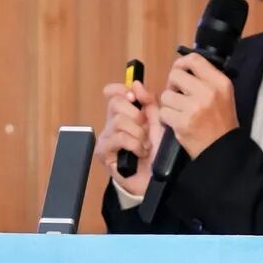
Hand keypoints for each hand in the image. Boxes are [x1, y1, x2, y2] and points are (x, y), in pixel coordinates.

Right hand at [96, 79, 163, 195]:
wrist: (156, 178)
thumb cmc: (156, 152)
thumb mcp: (158, 123)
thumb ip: (149, 102)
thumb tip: (136, 83)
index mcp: (123, 114)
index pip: (112, 93)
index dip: (120, 90)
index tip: (132, 96)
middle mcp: (111, 124)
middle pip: (116, 104)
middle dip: (136, 116)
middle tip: (145, 130)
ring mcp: (106, 138)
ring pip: (119, 121)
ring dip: (138, 134)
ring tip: (145, 146)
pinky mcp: (104, 152)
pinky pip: (119, 138)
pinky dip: (134, 144)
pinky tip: (139, 153)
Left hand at [159, 53, 239, 158]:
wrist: (221, 149)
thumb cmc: (221, 121)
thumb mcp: (222, 94)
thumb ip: (206, 78)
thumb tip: (183, 66)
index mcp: (219, 82)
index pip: (194, 60)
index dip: (181, 63)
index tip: (179, 71)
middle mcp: (208, 92)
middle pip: (175, 75)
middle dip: (172, 85)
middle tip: (177, 95)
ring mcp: (195, 107)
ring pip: (166, 95)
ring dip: (169, 104)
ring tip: (179, 111)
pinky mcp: (183, 122)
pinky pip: (164, 112)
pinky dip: (166, 118)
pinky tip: (176, 122)